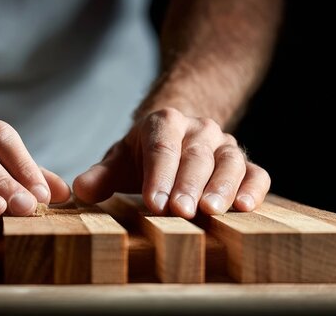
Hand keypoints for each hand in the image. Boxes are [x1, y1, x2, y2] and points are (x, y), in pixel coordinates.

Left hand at [73, 107, 269, 217]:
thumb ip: (101, 176)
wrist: (177, 137)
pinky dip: (253, 189)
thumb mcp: (120, 160)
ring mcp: (224, 145)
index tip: (153, 204)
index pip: (161, 148)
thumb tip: (80, 191)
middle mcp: (198, 129)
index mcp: (164, 122)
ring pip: (228, 162)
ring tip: (212, 211)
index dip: (158, 176)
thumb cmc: (144, 155)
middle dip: (187, 184)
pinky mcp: (244, 163)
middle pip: (194, 156)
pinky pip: (256, 173)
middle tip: (181, 212)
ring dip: (222, 186)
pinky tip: (245, 207)